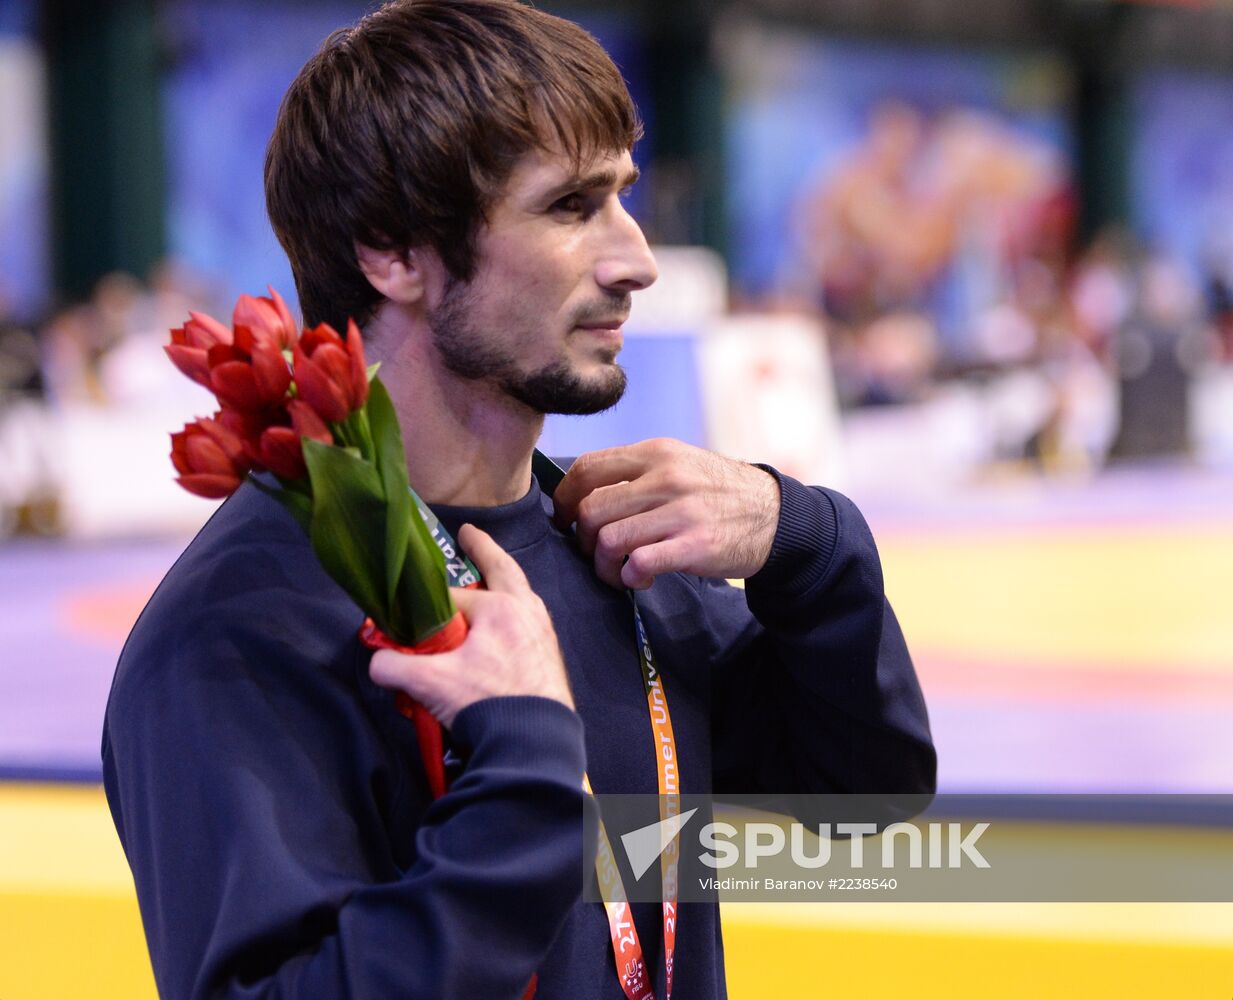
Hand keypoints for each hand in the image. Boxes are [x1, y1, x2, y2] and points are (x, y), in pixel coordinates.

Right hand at [369, 524, 573, 728]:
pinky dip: (515, 613)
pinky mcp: (550, 657)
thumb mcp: (430, 684)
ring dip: (504, 584)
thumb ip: (394, 667)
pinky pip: (529, 622)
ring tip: (490, 580)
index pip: (453, 596)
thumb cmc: (486, 703)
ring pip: (521, 596)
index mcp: (499, 607)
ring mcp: (543, 633)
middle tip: (469, 535)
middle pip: (502, 570)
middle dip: (484, 550)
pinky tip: (505, 628)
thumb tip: (377, 663)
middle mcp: (526, 612)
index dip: (427, 604)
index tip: (410, 611)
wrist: (534, 743)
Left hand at [551, 438, 780, 589]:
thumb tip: (583, 494)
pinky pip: (638, 563)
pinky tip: (642, 579)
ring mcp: (681, 511)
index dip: (564, 499)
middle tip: (595, 553)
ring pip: (608, 539)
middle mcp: (665, 477)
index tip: (566, 521)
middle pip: (590, 509)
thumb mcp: (680, 464)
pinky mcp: (695, 545)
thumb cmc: (718, 493)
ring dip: (603, 566)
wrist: (776, 515)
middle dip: (582, 539)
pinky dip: (630, 578)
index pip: (587, 468)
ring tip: (619, 572)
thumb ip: (637, 472)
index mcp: (656, 453)